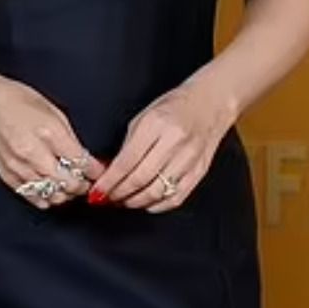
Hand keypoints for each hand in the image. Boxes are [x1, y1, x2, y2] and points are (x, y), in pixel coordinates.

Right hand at [0, 73, 101, 208]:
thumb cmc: (17, 100)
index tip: (99, 172)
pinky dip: (47, 198)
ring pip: (51, 193)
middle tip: (88, 181)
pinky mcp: (7, 176)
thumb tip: (84, 157)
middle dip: (83, 184)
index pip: (80, 161)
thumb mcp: (53, 110)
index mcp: (48, 132)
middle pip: (68, 182)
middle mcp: (33, 153)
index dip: (95, 170)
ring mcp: (18, 167)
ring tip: (71, 185)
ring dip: (66, 193)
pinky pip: (32, 196)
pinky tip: (53, 192)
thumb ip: (69, 136)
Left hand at [90, 81, 235, 211]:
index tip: (96, 191)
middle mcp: (175, 142)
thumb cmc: (175, 106)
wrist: (212, 102)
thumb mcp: (144, 116)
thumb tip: (110, 173)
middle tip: (107, 198)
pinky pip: (176, 197)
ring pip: (157, 192)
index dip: (109, 181)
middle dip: (119, 193)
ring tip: (124, 200)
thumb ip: (128, 145)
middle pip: (141, 179)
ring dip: (136, 201)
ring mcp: (190, 158)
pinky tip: (147, 203)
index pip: (127, 161)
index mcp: (157, 124)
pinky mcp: (200, 170)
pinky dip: (158, 205)